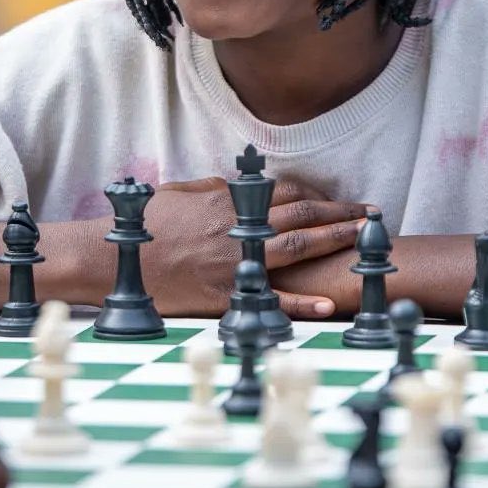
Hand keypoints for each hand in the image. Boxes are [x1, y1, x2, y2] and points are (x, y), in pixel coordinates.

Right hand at [137, 176, 368, 318]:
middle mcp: (238, 228)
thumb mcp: (181, 192)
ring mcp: (234, 262)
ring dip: (336, 242)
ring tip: (367, 242)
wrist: (115, 260)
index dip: (318, 194)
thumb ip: (217, 187)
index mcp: (228, 201)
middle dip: (341, 213)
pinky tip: (332, 304)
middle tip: (372, 214)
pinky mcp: (225, 296)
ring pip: (297, 249)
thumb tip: (245, 183)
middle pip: (302, 215)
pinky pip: (270, 301)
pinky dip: (302, 304)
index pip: (285, 192)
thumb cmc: (145, 225)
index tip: (340, 198)